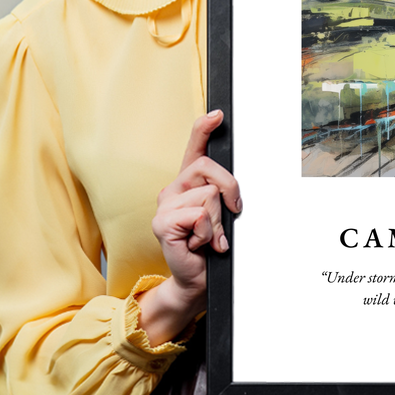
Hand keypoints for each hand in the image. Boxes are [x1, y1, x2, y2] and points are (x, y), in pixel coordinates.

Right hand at [137, 110, 241, 344]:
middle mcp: (173, 189)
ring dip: (218, 221)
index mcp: (188, 183)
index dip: (204, 128)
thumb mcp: (221, 214)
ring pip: (209, 195)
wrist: (197, 279)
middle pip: (209, 168)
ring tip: (209, 237)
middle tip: (230, 214)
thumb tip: (232, 187)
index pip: (194, 148)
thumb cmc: (210, 246)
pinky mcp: (162, 223)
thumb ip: (222, 195)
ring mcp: (165, 205)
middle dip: (230, 190)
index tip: (218, 114)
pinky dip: (208, 233)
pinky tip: (199, 244)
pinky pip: (199, 215)